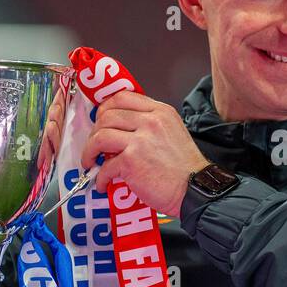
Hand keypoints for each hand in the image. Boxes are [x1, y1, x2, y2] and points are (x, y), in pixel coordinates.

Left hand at [79, 90, 209, 216]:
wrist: (196, 189)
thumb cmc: (185, 167)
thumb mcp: (173, 131)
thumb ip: (151, 123)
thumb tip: (123, 128)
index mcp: (160, 111)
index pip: (123, 97)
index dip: (105, 108)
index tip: (100, 120)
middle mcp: (150, 121)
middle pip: (107, 115)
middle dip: (95, 132)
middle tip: (95, 145)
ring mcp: (140, 141)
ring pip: (100, 137)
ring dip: (90, 151)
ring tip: (91, 162)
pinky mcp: (132, 161)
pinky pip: (105, 165)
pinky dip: (100, 177)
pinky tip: (103, 183)